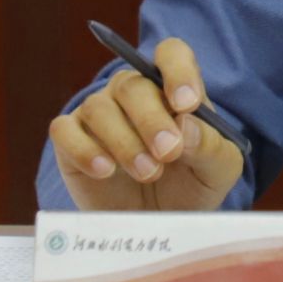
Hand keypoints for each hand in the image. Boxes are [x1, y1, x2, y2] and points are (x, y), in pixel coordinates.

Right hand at [48, 37, 245, 210]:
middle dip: (152, 119)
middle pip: (132, 84)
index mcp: (172, 88)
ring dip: (124, 141)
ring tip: (148, 173)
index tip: (187, 104)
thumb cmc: (190, 187)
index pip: (171, 54)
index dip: (178, 71)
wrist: (156, 227)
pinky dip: (84, 149)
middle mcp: (132, 93)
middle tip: (168, 152)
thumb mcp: (217, 170)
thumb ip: (210, 145)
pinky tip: (105, 171)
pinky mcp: (70, 139)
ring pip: (98, 107)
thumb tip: (186, 124)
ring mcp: (99, 113)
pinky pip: (65, 130)